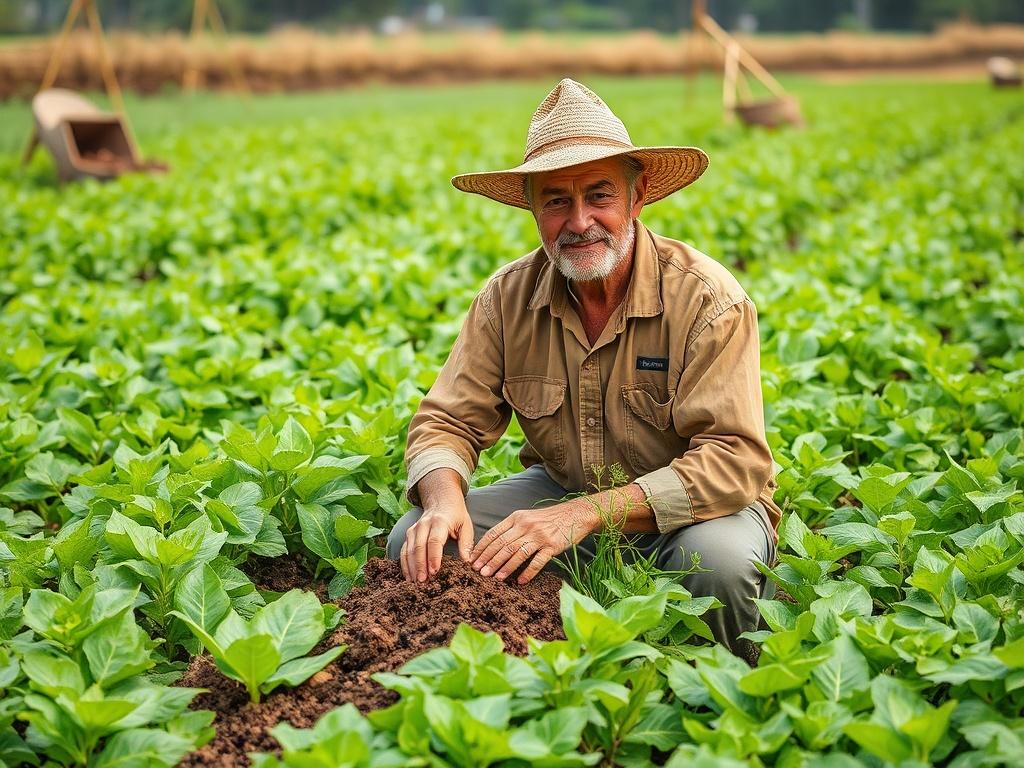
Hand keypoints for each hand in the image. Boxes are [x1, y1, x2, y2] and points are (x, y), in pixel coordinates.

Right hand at [400, 502, 474, 582]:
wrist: (441, 499)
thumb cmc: (456, 515)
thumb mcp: (466, 525)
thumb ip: (467, 544)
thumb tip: (467, 563)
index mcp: (439, 522)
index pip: (434, 541)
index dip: (433, 557)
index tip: (435, 571)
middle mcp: (424, 525)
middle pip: (419, 547)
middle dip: (420, 565)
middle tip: (424, 582)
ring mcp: (414, 529)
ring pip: (409, 550)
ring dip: (411, 567)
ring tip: (416, 583)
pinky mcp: (409, 534)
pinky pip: (404, 550)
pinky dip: (405, 564)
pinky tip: (409, 577)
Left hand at [470, 501, 598, 584]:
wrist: (575, 515)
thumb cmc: (549, 519)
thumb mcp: (527, 517)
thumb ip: (511, 527)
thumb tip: (493, 544)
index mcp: (517, 518)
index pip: (494, 533)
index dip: (482, 548)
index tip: (473, 560)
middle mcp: (526, 526)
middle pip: (503, 545)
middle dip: (489, 560)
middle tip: (479, 572)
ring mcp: (539, 536)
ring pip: (517, 554)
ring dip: (504, 567)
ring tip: (495, 578)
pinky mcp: (552, 546)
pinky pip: (537, 562)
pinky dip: (527, 573)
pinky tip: (520, 582)